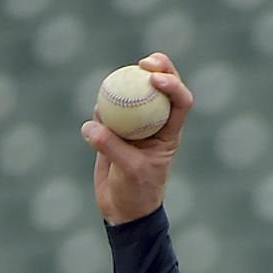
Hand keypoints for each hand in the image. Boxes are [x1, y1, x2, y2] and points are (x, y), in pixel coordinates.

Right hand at [81, 52, 194, 224]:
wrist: (122, 209)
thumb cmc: (136, 192)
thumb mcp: (128, 171)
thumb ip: (111, 146)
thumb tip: (91, 125)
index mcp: (170, 132)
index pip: (181, 102)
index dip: (173, 84)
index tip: (155, 78)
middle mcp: (155, 123)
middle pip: (161, 87)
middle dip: (158, 67)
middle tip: (143, 63)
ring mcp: (135, 124)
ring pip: (133, 93)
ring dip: (125, 83)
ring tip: (112, 85)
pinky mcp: (114, 129)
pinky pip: (108, 109)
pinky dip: (102, 107)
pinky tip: (97, 113)